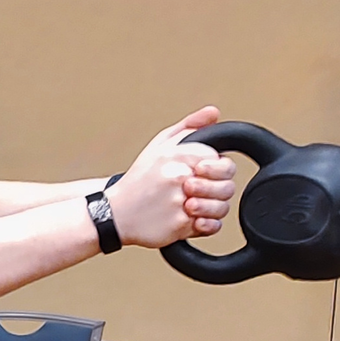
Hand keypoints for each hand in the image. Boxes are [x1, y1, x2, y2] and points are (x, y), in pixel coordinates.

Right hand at [107, 106, 237, 247]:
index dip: (219, 171)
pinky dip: (205, 226)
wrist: (113, 214)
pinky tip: (191, 219)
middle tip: (198, 192)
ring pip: (220, 208)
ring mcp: (180, 203)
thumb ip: (189, 127)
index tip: (204, 175)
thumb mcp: (159, 146)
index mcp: (178, 157)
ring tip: (193, 206)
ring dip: (211, 209)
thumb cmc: (138, 181)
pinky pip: (210, 227)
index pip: (223, 163)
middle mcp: (180, 179)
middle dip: (217, 191)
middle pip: (226, 187)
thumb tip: (212, 113)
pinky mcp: (179, 225)